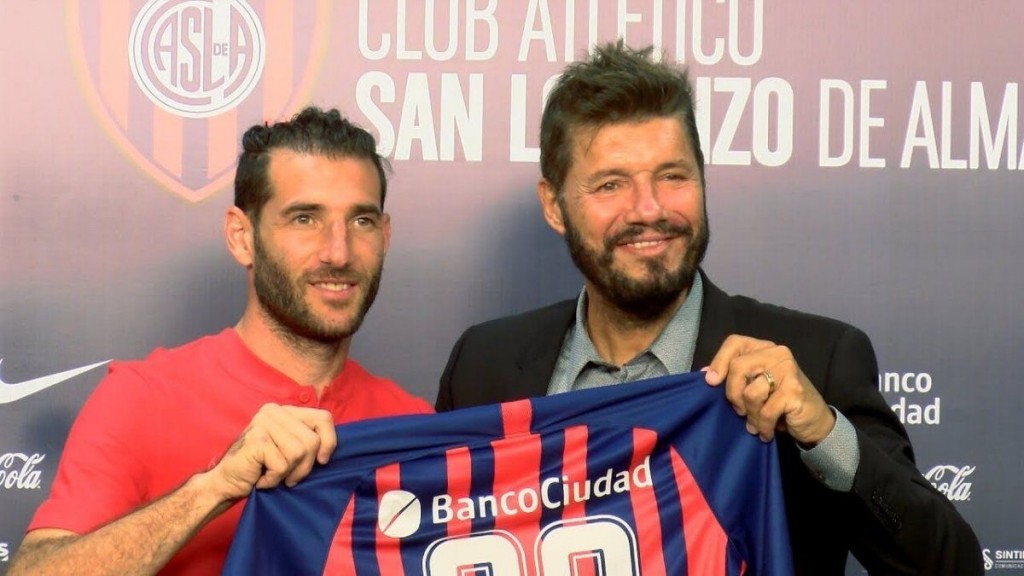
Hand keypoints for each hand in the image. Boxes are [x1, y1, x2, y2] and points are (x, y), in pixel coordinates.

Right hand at [206, 404, 336, 501]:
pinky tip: (261, 478)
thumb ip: (308, 438)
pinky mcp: (256, 440)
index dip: (330, 442)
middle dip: (306, 465)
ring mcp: (263, 423)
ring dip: (290, 473)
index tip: (322, 461)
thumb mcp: (290, 448)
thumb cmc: (261, 468)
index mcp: (284, 410)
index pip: (324, 418)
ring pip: (300, 452)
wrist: (226, 483)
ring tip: (274, 476)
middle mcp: (274, 411)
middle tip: (290, 476)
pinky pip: (283, 464)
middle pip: (313, 439)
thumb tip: (332, 446)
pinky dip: (274, 479)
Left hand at [704, 335, 834, 444]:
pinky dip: (762, 426)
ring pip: (750, 392)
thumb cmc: (779, 404)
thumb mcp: (754, 386)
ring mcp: (788, 370)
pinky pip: (765, 411)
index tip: (711, 382)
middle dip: (733, 394)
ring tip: (755, 424)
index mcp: (764, 348)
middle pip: (738, 367)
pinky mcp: (795, 390)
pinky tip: (765, 432)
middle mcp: (778, 354)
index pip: (735, 342)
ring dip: (750, 415)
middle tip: (740, 411)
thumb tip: (705, 373)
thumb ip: (733, 377)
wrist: (814, 422)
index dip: (719, 361)